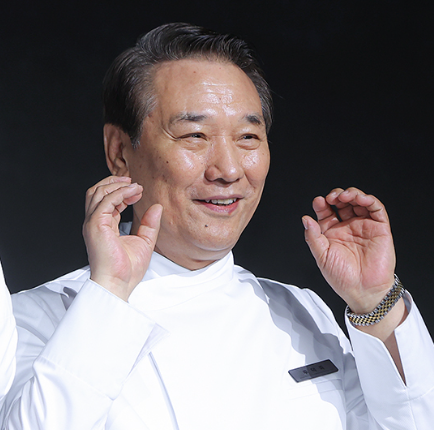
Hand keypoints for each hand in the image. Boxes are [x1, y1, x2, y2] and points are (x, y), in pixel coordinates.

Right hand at [83, 176, 161, 300]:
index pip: (107, 201)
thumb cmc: (127, 270)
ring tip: (134, 185)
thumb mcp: (144, 241)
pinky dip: (120, 192)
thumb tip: (157, 207)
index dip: (122, 192)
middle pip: (97, 192)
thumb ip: (149, 223)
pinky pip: (106, 201)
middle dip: (114, 183)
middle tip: (133, 181)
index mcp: (103, 226)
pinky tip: (133, 191)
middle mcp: (95, 223)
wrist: (118, 284)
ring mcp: (93, 223)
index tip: (138, 190)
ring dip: (117, 185)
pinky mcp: (96, 225)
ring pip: (98, 193)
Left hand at [302, 187, 395, 313]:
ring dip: (352, 194)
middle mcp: (347, 227)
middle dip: (336, 196)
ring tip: (344, 196)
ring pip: (359, 202)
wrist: (363, 291)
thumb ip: (313, 237)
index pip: (326, 212)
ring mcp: (364, 226)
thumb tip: (305, 219)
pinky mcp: (380, 228)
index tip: (318, 201)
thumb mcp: (322, 256)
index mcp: (332, 233)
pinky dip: (369, 200)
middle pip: (342, 203)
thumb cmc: (342, 277)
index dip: (322, 204)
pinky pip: (376, 209)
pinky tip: (360, 199)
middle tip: (332, 198)